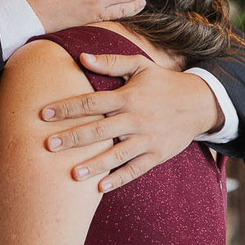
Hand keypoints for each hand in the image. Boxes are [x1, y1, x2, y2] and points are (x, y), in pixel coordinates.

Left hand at [40, 54, 221, 191]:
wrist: (200, 103)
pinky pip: (136, 169)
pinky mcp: (157, 155)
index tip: (44, 113)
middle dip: (72, 138)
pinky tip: (100, 188)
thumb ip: (111, 63)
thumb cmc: (163, 82)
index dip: (67, 107)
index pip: (92, 102)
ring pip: (116, 154)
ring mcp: (148, 139)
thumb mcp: (140, 66)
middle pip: (99, 130)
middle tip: (48, 145)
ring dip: (93, 164)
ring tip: (72, 174)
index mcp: (129, 97)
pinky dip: (119, 179)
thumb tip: (81, 56)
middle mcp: (136, 119)